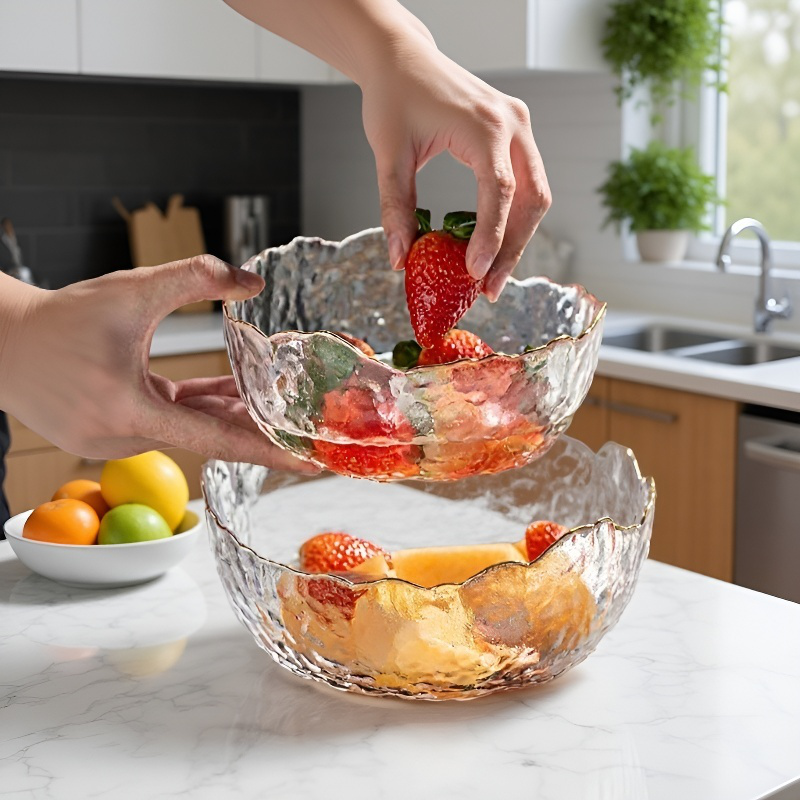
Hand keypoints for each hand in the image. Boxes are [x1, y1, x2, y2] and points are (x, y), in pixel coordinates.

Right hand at [0, 256, 316, 470]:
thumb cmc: (60, 319)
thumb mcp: (131, 290)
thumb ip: (196, 278)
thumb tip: (253, 281)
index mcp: (130, 410)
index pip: (216, 440)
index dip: (267, 452)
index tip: (307, 463)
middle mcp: (123, 436)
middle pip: (207, 435)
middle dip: (257, 430)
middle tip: (306, 431)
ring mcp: (114, 441)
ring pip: (188, 427)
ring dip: (229, 415)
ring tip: (278, 405)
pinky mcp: (109, 434)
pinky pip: (167, 421)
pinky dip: (198, 408)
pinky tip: (233, 396)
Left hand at [361, 37, 551, 300]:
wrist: (402, 58)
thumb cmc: (393, 97)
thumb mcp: (388, 154)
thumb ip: (395, 206)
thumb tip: (399, 258)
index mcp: (485, 125)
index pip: (500, 191)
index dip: (491, 237)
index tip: (476, 273)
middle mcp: (513, 123)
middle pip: (531, 198)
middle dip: (513, 248)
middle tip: (488, 288)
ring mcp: (520, 126)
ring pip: (536, 194)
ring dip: (518, 238)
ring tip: (491, 275)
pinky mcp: (515, 133)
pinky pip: (527, 182)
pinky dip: (514, 216)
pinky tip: (494, 245)